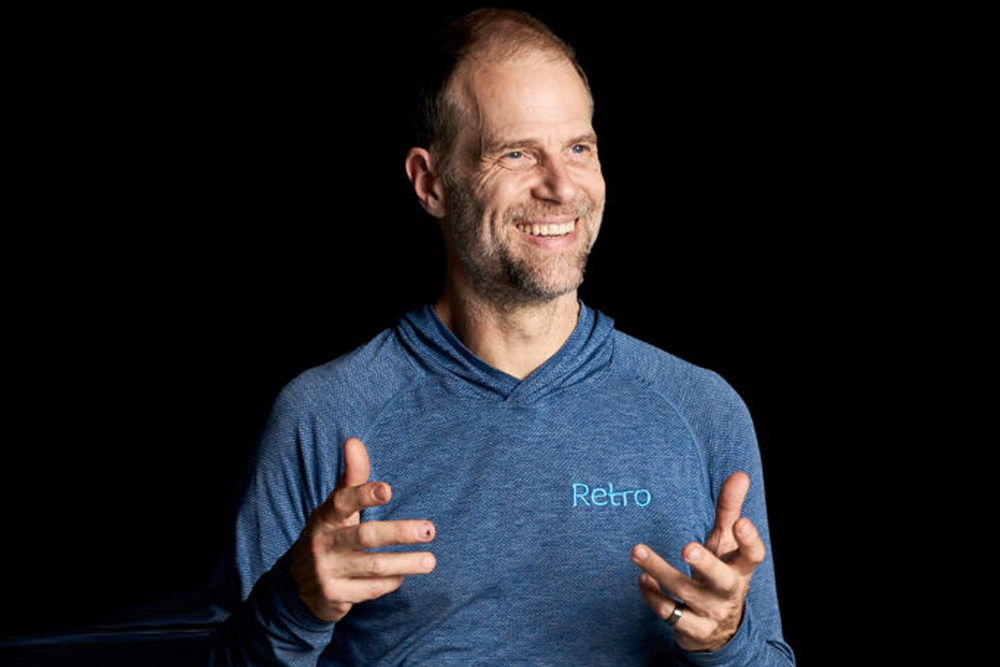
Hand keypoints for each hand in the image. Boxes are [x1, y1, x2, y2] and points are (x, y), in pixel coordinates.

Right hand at [288, 437, 436, 621]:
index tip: (388, 489)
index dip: (364, 495)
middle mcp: (323, 543)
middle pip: (365, 536)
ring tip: (431, 560)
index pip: (343, 502)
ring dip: (405, 563)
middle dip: (399, 532)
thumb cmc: (329, 534)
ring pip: (373, 566)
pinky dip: (391, 581)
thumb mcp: (335, 507)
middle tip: (429, 529)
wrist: (297, 585)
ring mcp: (326, 571)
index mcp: (324, 517)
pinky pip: (371, 589)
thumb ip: (351, 476)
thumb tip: (353, 440)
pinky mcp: (334, 596)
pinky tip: (404, 574)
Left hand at [631, 471, 764, 651]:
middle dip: (705, 564)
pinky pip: (668, 613)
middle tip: (687, 547)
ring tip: (637, 550)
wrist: (719, 629)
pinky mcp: (691, 629)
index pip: (753, 556)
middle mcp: (728, 591)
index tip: (742, 521)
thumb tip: (740, 475)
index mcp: (740, 569)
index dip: (749, 540)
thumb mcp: (726, 543)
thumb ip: (729, 509)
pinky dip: (652, 595)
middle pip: (722, 580)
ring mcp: (710, 612)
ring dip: (659, 570)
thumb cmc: (722, 572)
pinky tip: (642, 579)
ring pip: (685, 592)